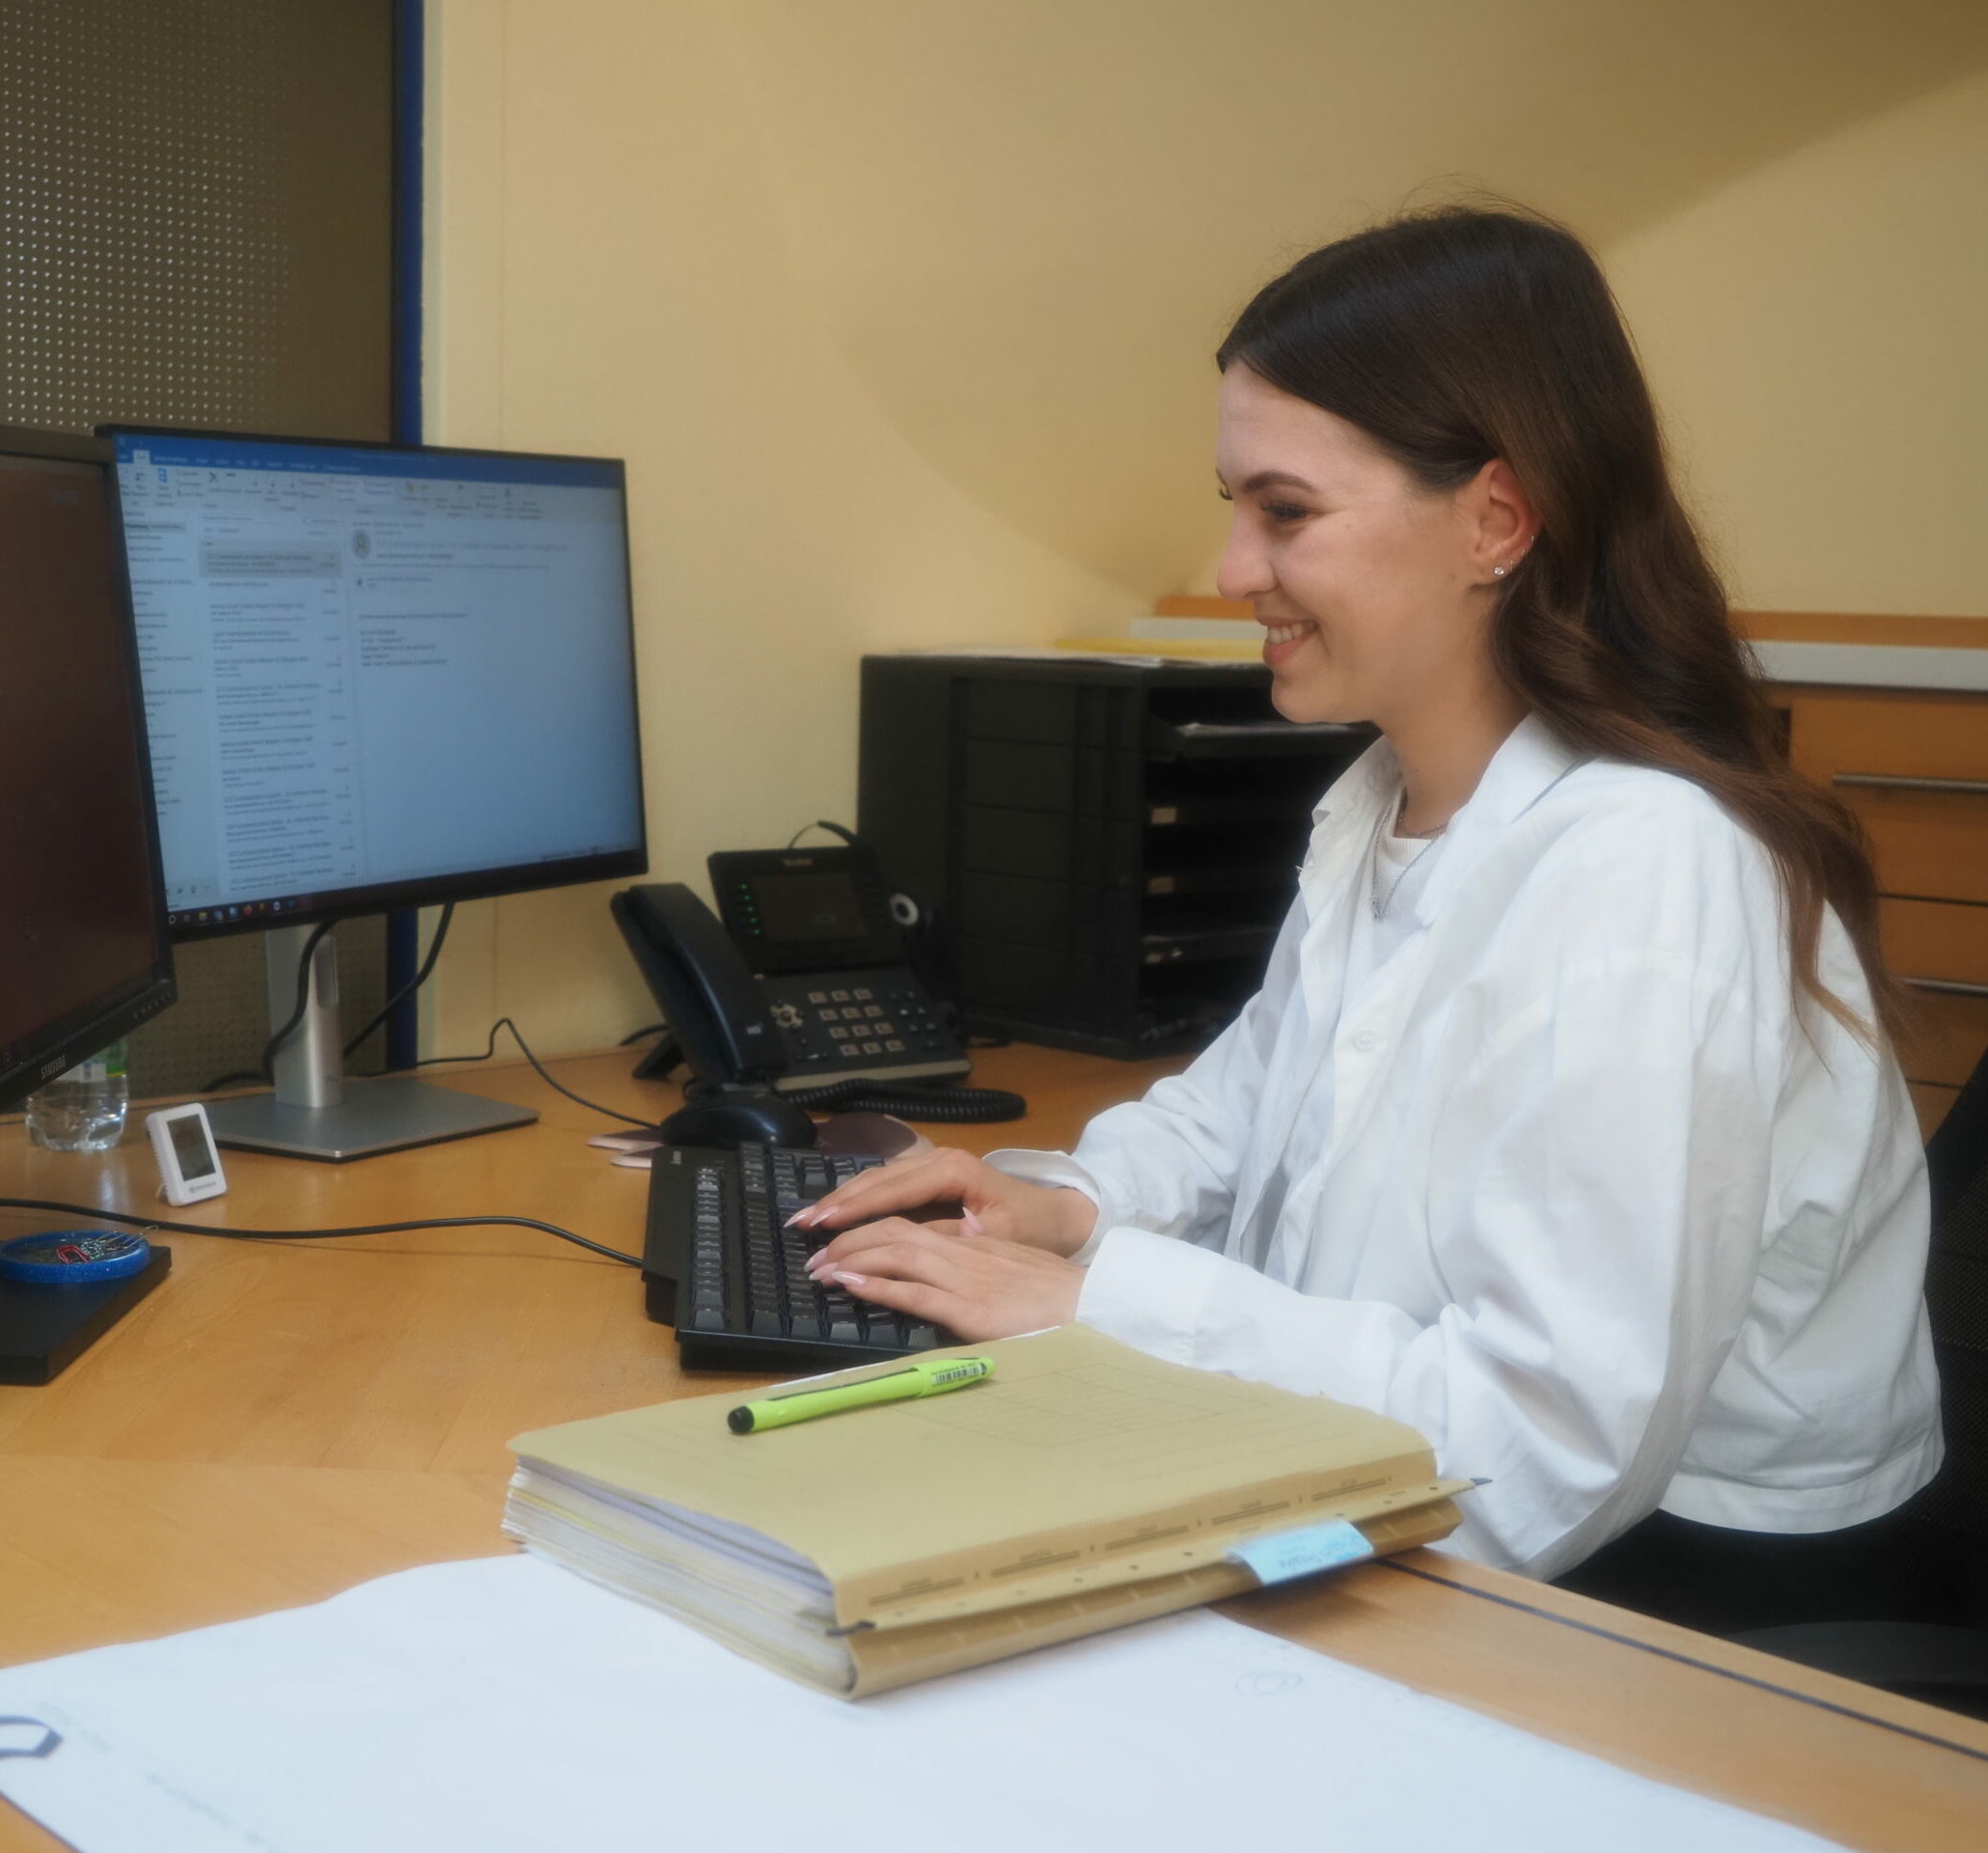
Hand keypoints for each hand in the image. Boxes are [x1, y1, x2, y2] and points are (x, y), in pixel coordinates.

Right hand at [788, 1146, 1096, 1257]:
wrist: (1060, 1215)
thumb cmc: (1030, 1229)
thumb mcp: (987, 1238)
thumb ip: (941, 1238)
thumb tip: (892, 1244)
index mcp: (953, 1170)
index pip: (891, 1189)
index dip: (853, 1208)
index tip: (821, 1225)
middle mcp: (940, 1159)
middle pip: (877, 1179)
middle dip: (837, 1202)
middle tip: (799, 1224)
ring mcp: (935, 1163)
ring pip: (878, 1178)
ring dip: (843, 1198)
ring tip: (807, 1218)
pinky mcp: (933, 1174)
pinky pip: (888, 1183)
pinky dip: (860, 1197)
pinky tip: (836, 1211)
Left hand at [804, 1216, 1084, 1341]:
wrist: (1093, 1305)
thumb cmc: (1052, 1295)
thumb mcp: (1005, 1269)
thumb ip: (970, 1268)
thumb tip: (928, 1278)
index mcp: (970, 1242)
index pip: (908, 1223)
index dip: (867, 1227)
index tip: (835, 1238)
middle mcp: (962, 1252)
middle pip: (893, 1231)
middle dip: (848, 1240)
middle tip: (813, 1254)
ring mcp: (965, 1278)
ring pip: (897, 1254)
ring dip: (853, 1259)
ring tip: (821, 1269)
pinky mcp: (970, 1309)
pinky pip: (916, 1292)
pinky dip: (879, 1286)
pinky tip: (852, 1285)